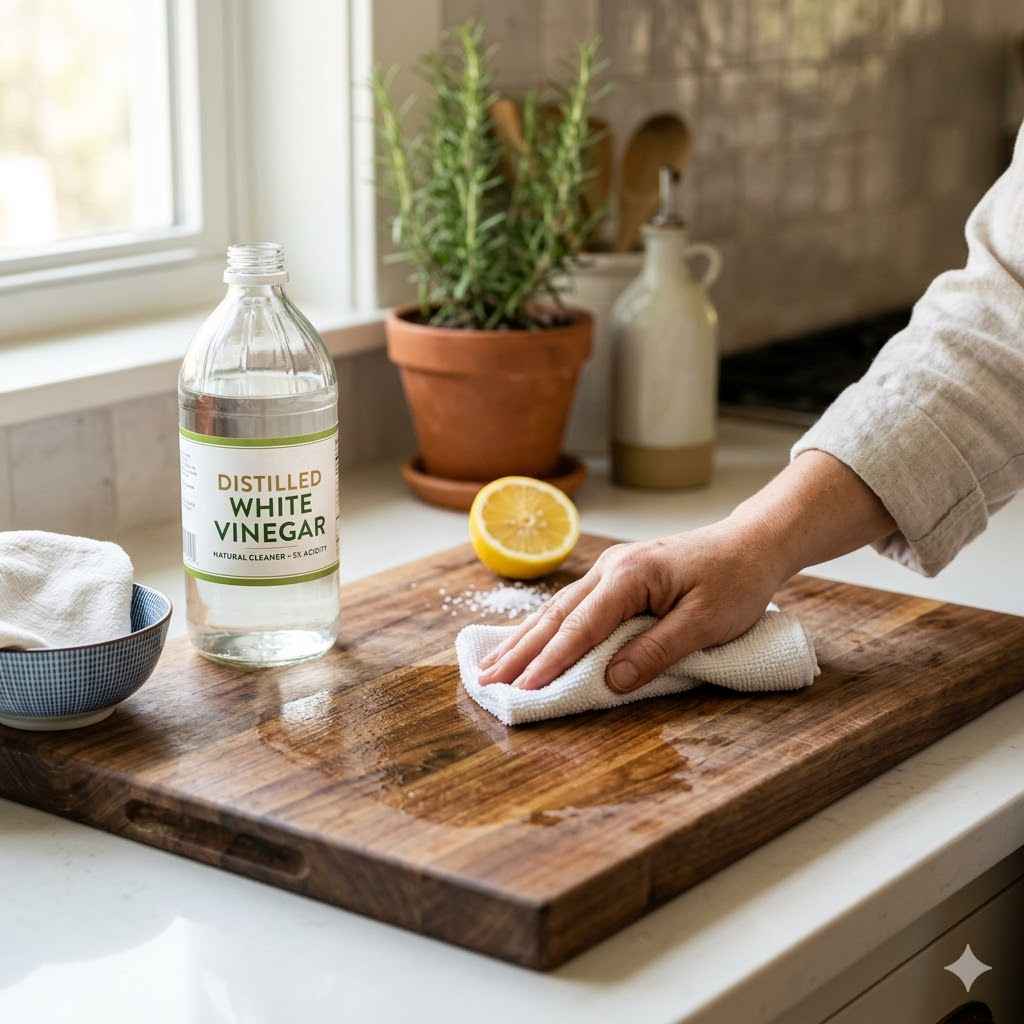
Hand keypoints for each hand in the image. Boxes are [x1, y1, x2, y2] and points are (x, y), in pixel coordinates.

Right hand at [477, 521, 791, 692]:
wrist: (749, 544)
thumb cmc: (735, 582)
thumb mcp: (705, 622)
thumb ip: (656, 651)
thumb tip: (611, 681)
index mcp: (630, 576)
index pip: (581, 627)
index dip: (550, 662)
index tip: (523, 690)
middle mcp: (610, 568)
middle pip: (557, 616)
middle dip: (520, 652)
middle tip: (486, 682)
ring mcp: (609, 569)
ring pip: (557, 609)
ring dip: (524, 640)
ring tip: (490, 666)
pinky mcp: (615, 576)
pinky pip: (571, 606)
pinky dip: (544, 627)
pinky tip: (526, 641)